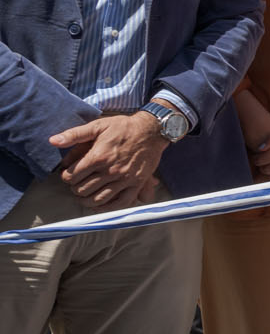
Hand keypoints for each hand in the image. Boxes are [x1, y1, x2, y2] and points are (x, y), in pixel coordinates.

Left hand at [50, 111, 167, 206]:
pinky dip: (108, 208)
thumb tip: (53, 141)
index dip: (66, 177)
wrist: (151, 130)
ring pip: (99, 199)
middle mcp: (110, 171)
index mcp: (98, 157)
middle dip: (75, 189)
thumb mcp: (97, 125)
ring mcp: (124, 179)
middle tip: (76, 185)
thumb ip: (74, 134)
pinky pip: (121, 202)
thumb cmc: (123, 127)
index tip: (68, 175)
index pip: (72, 176)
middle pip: (83, 189)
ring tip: (84, 196)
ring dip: (87, 200)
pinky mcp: (137, 183)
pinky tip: (101, 206)